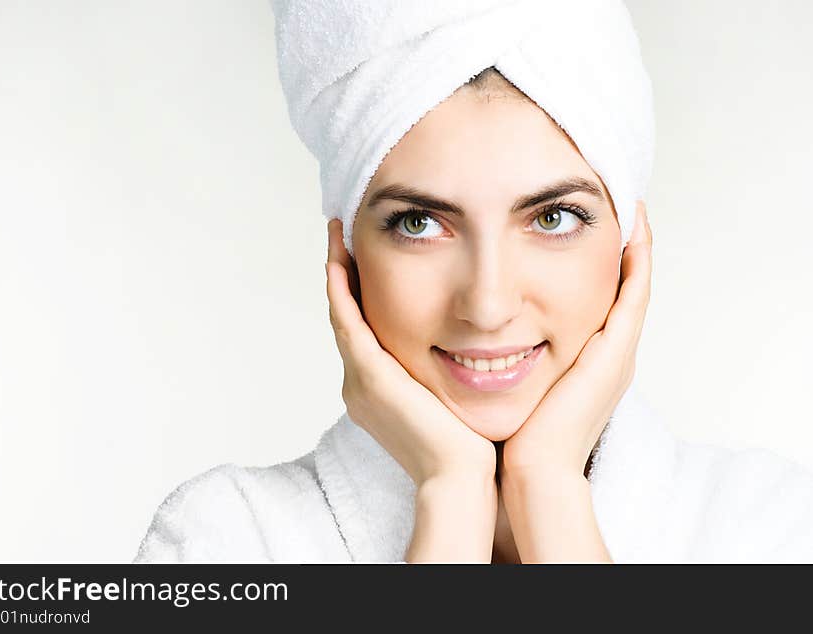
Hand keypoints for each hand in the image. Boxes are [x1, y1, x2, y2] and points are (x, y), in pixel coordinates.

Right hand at [325, 219, 496, 486]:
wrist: (462, 479)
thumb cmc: (469, 445)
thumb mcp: (452, 398)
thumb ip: (448, 370)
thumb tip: (475, 346)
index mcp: (376, 390)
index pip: (362, 330)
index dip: (359, 292)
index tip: (363, 257)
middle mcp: (358, 384)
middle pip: (345, 318)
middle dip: (343, 276)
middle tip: (343, 236)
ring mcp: (360, 381)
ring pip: (342, 315)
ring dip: (338, 273)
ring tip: (339, 236)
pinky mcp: (371, 378)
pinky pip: (348, 323)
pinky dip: (342, 291)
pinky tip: (341, 260)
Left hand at [501, 200, 652, 477]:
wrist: (532, 473)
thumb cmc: (515, 436)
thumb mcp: (510, 387)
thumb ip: (501, 360)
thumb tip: (468, 338)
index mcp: (586, 362)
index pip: (599, 301)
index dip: (600, 266)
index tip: (586, 227)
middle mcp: (610, 354)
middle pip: (624, 288)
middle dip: (623, 246)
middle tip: (618, 202)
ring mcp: (618, 353)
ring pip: (636, 285)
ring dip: (636, 244)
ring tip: (630, 201)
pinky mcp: (617, 352)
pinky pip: (635, 294)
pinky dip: (638, 260)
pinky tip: (633, 225)